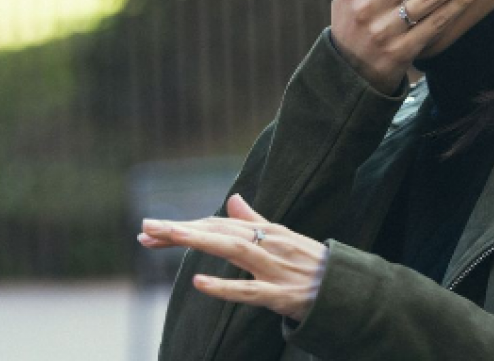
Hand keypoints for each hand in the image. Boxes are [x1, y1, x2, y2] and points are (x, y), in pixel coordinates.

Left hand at [138, 194, 326, 322]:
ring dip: (199, 241)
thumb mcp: (285, 237)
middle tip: (146, 228)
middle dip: (182, 229)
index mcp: (268, 231)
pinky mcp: (280, 296)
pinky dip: (224, 287)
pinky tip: (198, 283)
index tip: (153, 229)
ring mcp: (275, 269)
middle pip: (220, 232)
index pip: (219, 223)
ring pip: (233, 251)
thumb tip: (233, 198)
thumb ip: (256, 219)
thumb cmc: (312, 263)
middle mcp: (270, 244)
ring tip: (167, 236)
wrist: (346, 290)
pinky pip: (248, 292)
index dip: (186, 225)